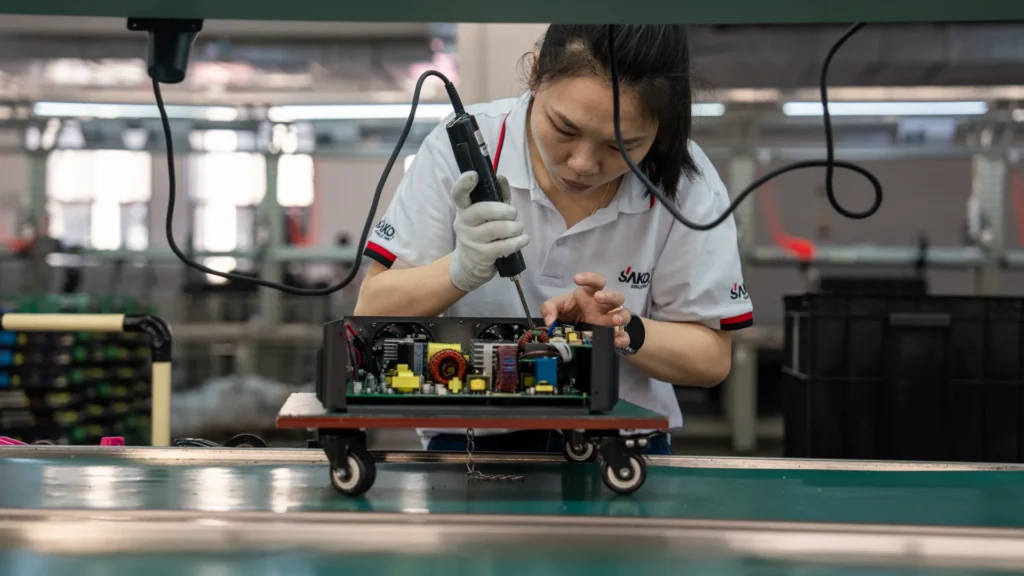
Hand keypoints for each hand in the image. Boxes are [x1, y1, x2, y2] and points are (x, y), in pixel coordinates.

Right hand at [448, 171, 529, 291]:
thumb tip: (501, 178)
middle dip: (503, 210)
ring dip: (513, 227)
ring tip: (519, 228)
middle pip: (482, 211)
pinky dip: (517, 241)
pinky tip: (523, 239)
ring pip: (495, 229)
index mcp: (463, 209)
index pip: (458, 194)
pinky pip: (503, 246)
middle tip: (513, 213)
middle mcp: (463, 223)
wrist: (470, 263)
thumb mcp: (487, 212)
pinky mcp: (482, 255)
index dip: (464, 184)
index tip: (474, 175)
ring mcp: (471, 240)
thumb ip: (496, 194)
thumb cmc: (482, 230)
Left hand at [540, 272, 631, 348]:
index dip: (589, 278)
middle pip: (616, 296)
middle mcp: (603, 306)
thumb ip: (549, 308)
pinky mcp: (613, 335)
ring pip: (624, 314)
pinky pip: (624, 336)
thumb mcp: (557, 307)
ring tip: (614, 320)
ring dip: (621, 315)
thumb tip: (550, 322)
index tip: (577, 279)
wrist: (576, 332)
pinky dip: (623, 338)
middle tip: (598, 298)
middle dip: (609, 295)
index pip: (595, 282)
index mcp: (590, 295)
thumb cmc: (570, 313)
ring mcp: (610, 321)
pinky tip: (616, 340)